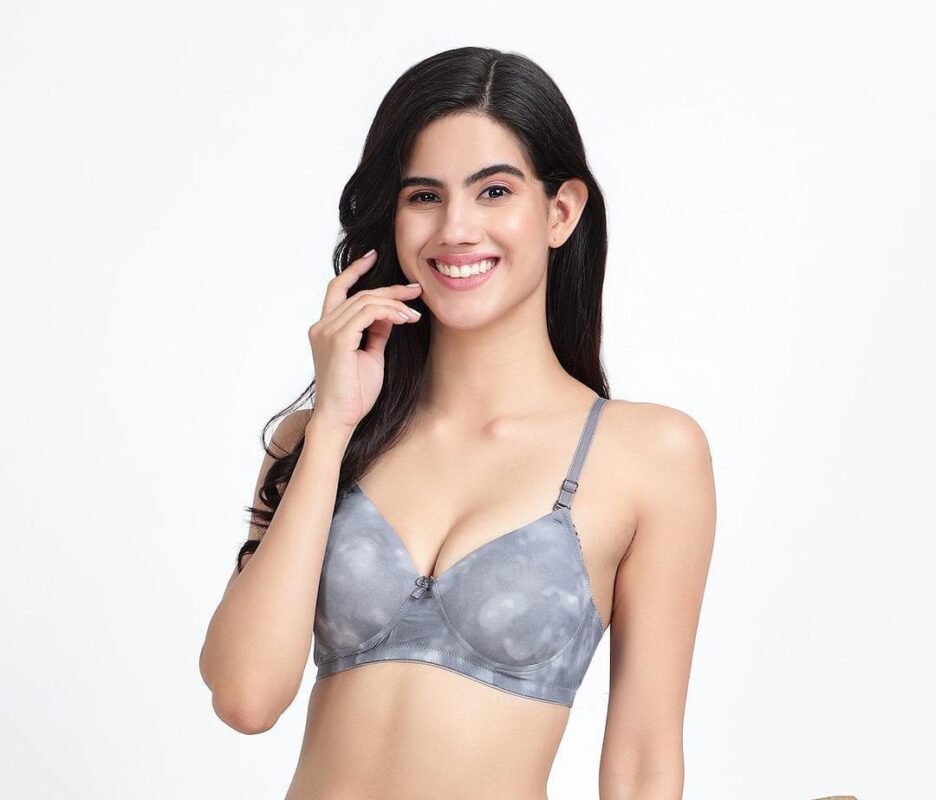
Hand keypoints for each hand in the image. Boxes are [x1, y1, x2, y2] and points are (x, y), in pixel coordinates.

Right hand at [307, 249, 421, 430]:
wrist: (341, 419)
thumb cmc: (355, 393)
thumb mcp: (371, 355)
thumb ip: (376, 332)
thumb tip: (389, 314)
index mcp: (325, 329)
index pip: (337, 289)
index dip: (354, 270)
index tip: (373, 257)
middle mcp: (322, 326)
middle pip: (358, 293)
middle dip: (390, 290)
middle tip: (416, 291)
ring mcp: (326, 332)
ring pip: (364, 301)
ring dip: (394, 304)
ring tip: (415, 314)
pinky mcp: (338, 339)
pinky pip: (367, 313)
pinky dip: (389, 312)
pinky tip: (405, 319)